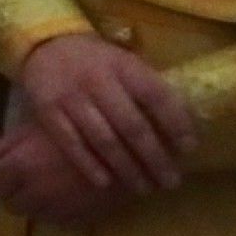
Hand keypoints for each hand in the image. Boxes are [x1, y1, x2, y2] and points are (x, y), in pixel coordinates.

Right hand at [0, 35, 194, 225]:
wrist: (47, 47)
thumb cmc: (98, 62)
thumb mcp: (126, 64)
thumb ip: (149, 88)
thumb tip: (187, 123)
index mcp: (124, 66)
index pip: (156, 96)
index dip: (176, 123)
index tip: (189, 149)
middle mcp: (98, 81)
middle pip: (132, 125)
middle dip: (154, 158)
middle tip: (170, 181)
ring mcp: (71, 97)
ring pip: (104, 139)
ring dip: (126, 168)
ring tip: (144, 188)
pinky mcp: (47, 112)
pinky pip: (70, 143)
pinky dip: (89, 165)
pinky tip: (105, 183)